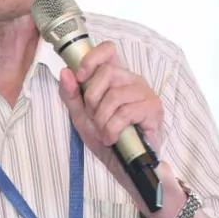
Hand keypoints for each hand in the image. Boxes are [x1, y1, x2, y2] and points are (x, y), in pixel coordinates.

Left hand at [57, 41, 163, 191]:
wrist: (126, 167)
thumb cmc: (107, 139)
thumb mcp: (82, 117)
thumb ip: (71, 95)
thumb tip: (65, 72)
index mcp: (116, 77)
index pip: (108, 50)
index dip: (91, 58)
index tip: (80, 76)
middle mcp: (132, 80)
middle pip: (107, 72)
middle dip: (92, 99)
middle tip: (94, 118)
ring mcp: (145, 93)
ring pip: (114, 95)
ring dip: (102, 118)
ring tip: (104, 132)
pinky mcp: (153, 109)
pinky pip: (126, 112)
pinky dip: (113, 128)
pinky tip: (112, 138)